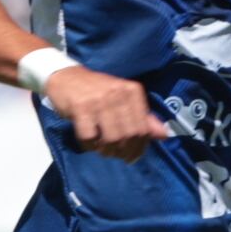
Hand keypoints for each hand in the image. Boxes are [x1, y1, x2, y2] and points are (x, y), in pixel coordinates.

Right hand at [44, 66, 169, 162]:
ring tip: (103, 149)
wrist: (66, 77)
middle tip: (117, 155)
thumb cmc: (98, 90)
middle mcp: (118, 94)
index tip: (132, 155)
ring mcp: (98, 101)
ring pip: (111, 139)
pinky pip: (89, 138)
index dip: (140, 147)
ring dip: (107, 151)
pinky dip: (90, 146)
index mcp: (133, 91)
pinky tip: (89, 142)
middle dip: (124, 151)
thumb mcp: (123, 99)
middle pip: (129, 136)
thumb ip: (143, 117)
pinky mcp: (80, 108)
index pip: (143, 128)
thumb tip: (164, 135)